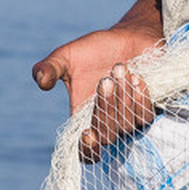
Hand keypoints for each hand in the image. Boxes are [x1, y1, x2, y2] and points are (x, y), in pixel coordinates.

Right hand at [33, 22, 158, 161]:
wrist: (126, 37)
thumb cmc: (93, 50)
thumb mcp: (66, 57)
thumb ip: (50, 68)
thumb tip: (41, 81)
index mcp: (83, 119)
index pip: (86, 152)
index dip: (87, 150)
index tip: (86, 132)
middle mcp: (108, 124)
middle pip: (107, 137)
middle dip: (106, 107)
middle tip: (106, 79)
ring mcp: (129, 119)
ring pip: (127, 126)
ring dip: (123, 99)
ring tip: (120, 68)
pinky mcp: (147, 109)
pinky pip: (145, 116)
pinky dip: (140, 99)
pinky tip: (137, 78)